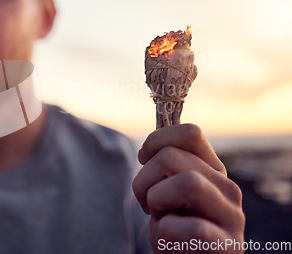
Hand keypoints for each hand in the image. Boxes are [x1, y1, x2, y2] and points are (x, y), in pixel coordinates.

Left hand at [132, 124, 244, 253]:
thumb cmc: (175, 232)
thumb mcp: (169, 194)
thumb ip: (167, 170)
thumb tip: (148, 149)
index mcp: (213, 171)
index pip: (190, 133)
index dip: (157, 140)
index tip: (143, 159)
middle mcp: (228, 188)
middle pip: (172, 157)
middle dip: (144, 179)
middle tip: (147, 204)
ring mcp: (232, 217)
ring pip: (187, 182)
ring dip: (157, 201)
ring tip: (159, 219)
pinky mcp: (229, 246)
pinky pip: (190, 227)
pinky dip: (166, 234)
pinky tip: (169, 242)